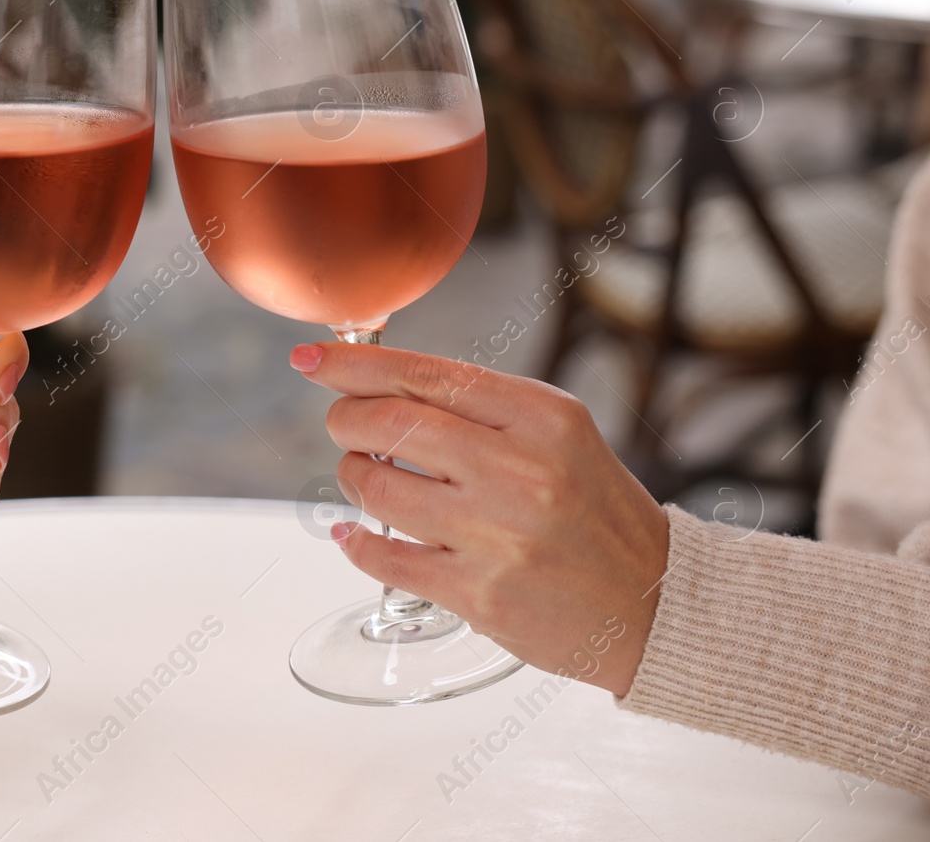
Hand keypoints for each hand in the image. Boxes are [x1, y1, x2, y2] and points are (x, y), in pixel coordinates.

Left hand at [290, 341, 668, 695]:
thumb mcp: (555, 433)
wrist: (652, 603)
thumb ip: (477, 406)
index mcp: (541, 417)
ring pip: (377, 488)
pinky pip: (384, 557)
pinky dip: (356, 541)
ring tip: (364, 478)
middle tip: (343, 427)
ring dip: (352, 478)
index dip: (354, 364)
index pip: (425, 375)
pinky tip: (354, 533)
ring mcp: (498, 534)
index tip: (311, 360)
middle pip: (389, 424)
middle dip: (345, 420)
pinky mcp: (479, 593)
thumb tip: (378, 383)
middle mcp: (520, 469)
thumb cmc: (592, 510)